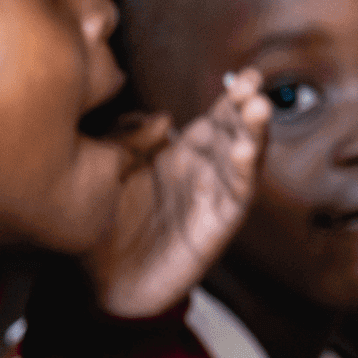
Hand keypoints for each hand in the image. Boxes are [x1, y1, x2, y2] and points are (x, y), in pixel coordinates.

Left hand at [82, 68, 271, 318]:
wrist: (98, 283)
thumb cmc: (104, 227)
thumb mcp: (110, 171)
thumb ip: (130, 140)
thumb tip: (161, 118)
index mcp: (180, 155)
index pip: (214, 119)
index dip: (231, 97)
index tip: (245, 74)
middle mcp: (202, 174)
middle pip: (234, 132)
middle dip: (246, 106)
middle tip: (252, 82)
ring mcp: (211, 199)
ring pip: (242, 160)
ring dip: (254, 133)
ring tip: (258, 107)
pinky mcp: (214, 228)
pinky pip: (235, 198)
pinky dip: (244, 173)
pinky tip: (245, 151)